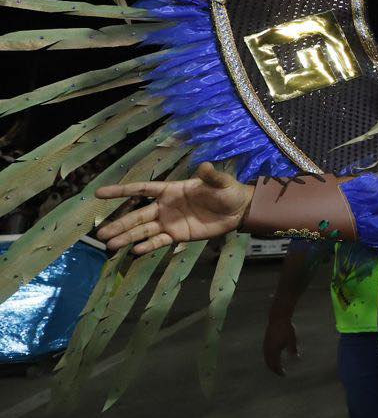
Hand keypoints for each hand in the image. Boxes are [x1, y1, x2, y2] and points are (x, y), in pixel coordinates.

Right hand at [95, 162, 252, 254]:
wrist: (238, 211)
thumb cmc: (227, 192)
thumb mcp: (220, 182)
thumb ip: (211, 176)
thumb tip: (206, 165)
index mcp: (170, 190)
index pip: (141, 190)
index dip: (121, 191)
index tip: (99, 194)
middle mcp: (165, 207)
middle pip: (137, 216)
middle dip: (119, 224)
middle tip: (100, 234)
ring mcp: (169, 222)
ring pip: (143, 231)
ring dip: (127, 238)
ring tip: (109, 246)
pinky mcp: (178, 235)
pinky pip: (159, 241)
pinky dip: (148, 246)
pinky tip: (135, 251)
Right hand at [263, 317, 298, 375]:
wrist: (278, 319)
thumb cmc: (286, 329)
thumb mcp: (292, 339)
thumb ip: (293, 349)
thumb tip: (297, 358)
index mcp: (274, 350)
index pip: (275, 365)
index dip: (279, 371)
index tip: (284, 374)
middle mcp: (268, 350)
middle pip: (269, 364)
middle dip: (274, 370)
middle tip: (281, 373)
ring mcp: (265, 346)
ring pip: (266, 359)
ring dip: (271, 365)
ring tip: (277, 367)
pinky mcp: (265, 342)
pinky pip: (266, 354)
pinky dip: (269, 359)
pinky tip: (274, 358)